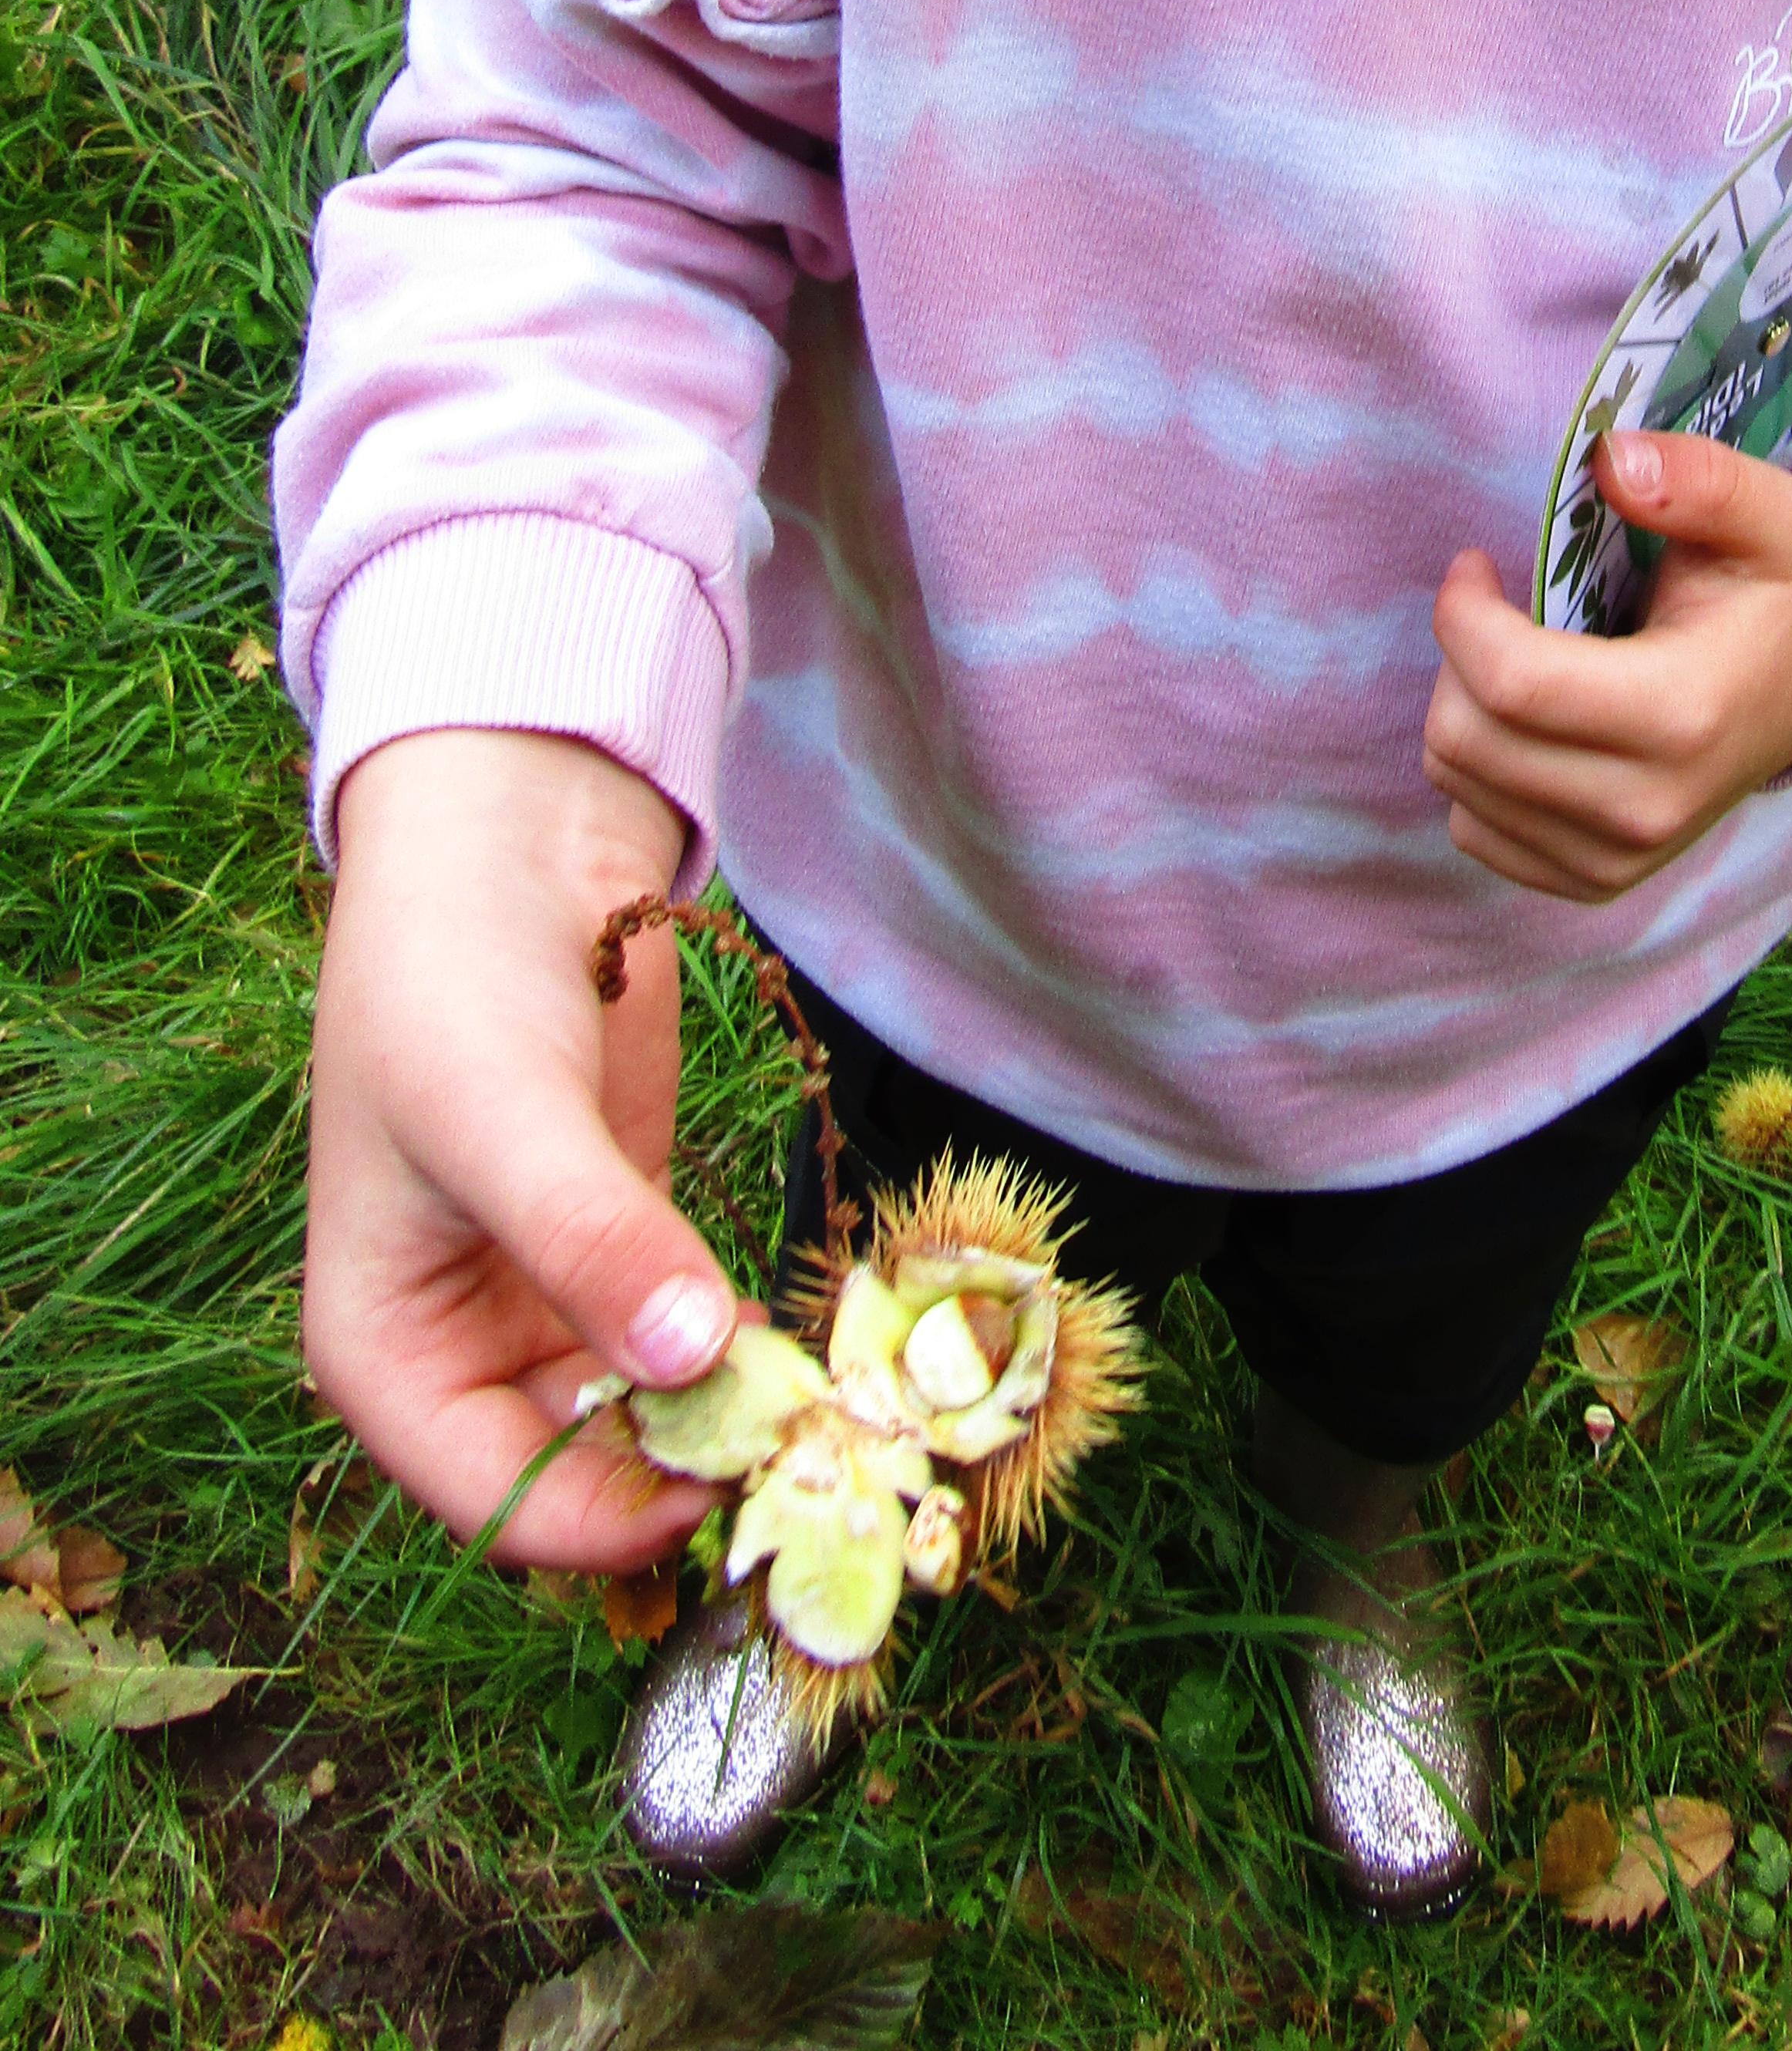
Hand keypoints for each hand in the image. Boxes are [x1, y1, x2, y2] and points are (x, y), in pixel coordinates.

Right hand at [307, 729, 740, 1571]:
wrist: (506, 846)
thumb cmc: (455, 980)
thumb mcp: (506, 1116)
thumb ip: (591, 1242)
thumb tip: (690, 1361)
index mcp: (386, 1358)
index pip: (499, 1504)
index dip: (612, 1518)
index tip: (736, 1480)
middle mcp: (461, 1355)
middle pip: (580, 1478)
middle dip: (687, 1474)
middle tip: (814, 1452)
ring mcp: (546, 1305)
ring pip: (643, 1419)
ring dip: (729, 1420)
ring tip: (833, 1404)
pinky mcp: (622, 1250)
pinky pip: (683, 1345)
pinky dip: (742, 1354)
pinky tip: (813, 1338)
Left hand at [1424, 430, 1791, 902]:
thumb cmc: (1768, 599)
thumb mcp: (1768, 519)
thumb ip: (1702, 478)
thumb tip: (1614, 458)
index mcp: (1681, 715)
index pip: (1509, 682)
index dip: (1463, 613)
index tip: (1477, 565)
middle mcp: (1645, 807)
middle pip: (1467, 736)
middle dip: (1456, 654)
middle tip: (1493, 608)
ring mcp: (1616, 859)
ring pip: (1457, 781)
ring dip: (1461, 705)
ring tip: (1514, 659)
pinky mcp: (1591, 881)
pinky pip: (1471, 829)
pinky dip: (1477, 770)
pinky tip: (1526, 724)